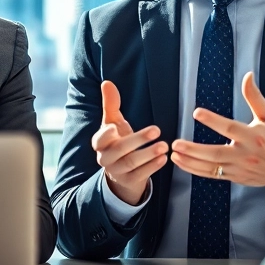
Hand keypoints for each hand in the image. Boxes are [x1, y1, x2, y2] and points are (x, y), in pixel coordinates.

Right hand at [92, 80, 166, 204]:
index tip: (115, 127)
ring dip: (148, 154)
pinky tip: (164, 158)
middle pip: (120, 150)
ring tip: (165, 146)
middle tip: (156, 130)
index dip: (106, 135)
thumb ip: (110, 104)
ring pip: (131, 163)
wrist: (121, 172)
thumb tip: (107, 83)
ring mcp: (117, 172)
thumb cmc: (117, 141)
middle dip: (138, 140)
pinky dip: (152, 167)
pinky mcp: (130, 181)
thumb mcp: (113, 123)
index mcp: (100, 144)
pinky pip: (141, 175)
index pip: (99, 140)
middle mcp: (105, 159)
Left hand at [170, 72, 264, 190]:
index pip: (230, 128)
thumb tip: (248, 76)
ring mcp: (239, 168)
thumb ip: (255, 97)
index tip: (197, 112)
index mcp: (253, 136)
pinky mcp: (234, 177)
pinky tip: (181, 162)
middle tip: (176, 143)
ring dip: (190, 161)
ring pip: (211, 167)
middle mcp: (244, 154)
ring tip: (174, 153)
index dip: (213, 120)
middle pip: (215, 153)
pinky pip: (212, 175)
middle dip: (194, 149)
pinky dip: (195, 170)